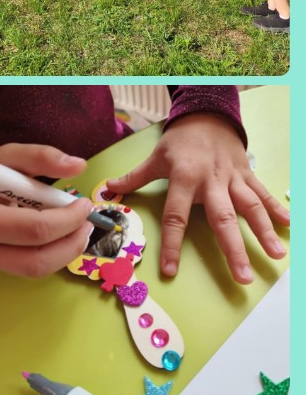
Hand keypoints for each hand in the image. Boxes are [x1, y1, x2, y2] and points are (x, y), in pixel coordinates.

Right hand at [0, 144, 93, 277]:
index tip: (84, 204)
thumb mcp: (5, 158)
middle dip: (71, 244)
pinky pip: (28, 266)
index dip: (67, 219)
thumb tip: (78, 165)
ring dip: (66, 253)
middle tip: (88, 224)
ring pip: (34, 271)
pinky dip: (52, 253)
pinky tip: (59, 235)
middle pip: (36, 261)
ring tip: (79, 230)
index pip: (33, 228)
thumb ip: (40, 157)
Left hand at [106, 114, 288, 283]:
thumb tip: (107, 189)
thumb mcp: (155, 158)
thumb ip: (134, 177)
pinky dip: (277, 208)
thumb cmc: (178, 142)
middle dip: (233, 248)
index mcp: (184, 179)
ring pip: (250, 207)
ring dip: (263, 231)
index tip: (170, 270)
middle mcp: (211, 181)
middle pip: (222, 218)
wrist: (206, 116)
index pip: (176, 217)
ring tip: (275, 255)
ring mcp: (232, 178)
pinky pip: (263, 193)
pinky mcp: (247, 175)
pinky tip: (289, 226)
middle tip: (241, 277)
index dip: (171, 245)